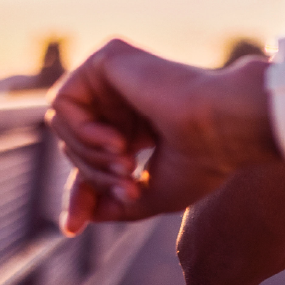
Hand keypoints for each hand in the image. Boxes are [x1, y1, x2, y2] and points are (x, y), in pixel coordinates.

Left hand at [46, 39, 275, 233]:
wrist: (222, 126)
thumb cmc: (203, 159)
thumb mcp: (153, 194)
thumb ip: (116, 203)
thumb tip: (83, 216)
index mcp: (140, 121)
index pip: (93, 156)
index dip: (81, 192)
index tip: (74, 228)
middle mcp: (126, 95)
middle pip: (73, 143)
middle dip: (92, 175)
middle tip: (128, 184)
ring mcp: (117, 74)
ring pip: (62, 124)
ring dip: (89, 155)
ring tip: (128, 163)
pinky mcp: (107, 57)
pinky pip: (62, 101)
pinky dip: (80, 131)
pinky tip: (117, 141)